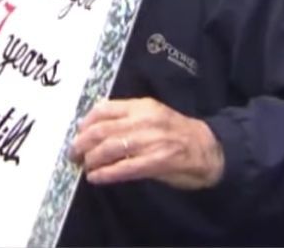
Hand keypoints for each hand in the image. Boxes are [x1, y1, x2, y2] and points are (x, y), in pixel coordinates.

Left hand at [70, 98, 224, 189]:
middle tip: (73, 154)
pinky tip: (95, 178)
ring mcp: (152, 141)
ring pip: (110, 149)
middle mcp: (145, 120)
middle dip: (82, 144)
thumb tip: (92, 129)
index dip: (85, 124)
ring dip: (91, 159)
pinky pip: (124, 168)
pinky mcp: (158, 162)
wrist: (210, 149)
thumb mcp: (151, 115)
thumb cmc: (176, 132)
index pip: (103, 109)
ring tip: (84, 166)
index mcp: (142, 106)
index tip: (77, 134)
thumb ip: (126, 118)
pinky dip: (105, 174)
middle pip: (102, 130)